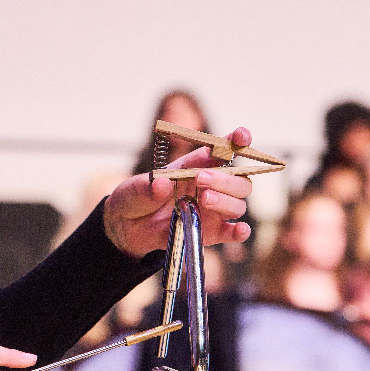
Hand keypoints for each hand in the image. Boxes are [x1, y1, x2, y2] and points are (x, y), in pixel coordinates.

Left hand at [103, 127, 253, 257]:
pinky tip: (238, 230)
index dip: (235, 142)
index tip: (241, 137)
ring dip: (226, 201)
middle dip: (225, 178)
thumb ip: (145, 188)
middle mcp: (209, 187)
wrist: (128, 229)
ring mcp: (212, 211)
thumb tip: (161, 184)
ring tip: (204, 200)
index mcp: (194, 166)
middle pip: (238, 179)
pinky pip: (232, 232)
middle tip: (201, 179)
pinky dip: (239, 231)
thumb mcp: (133, 190)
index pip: (222, 151)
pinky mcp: (210, 232)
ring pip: (238, 204)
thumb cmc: (135, 200)